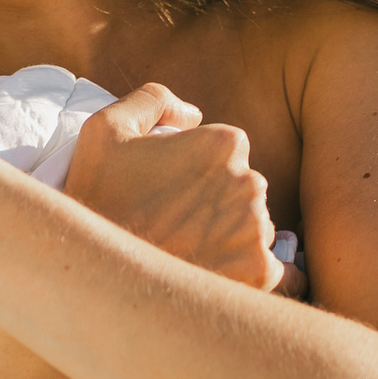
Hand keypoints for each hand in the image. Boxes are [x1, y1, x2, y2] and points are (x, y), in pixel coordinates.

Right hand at [63, 84, 300, 295]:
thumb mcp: (106, 128)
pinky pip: (283, 275)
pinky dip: (258, 276)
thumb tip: (193, 114)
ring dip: (233, 240)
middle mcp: (249, 183)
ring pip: (257, 230)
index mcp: (223, 144)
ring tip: (188, 254)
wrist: (94, 271)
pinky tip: (228, 278)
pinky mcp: (260, 274)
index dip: (200, 170)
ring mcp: (257, 230)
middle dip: (218, 205)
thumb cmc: (95, 197)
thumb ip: (154, 100)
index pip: (228, 152)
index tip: (173, 191)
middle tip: (177, 224)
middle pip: (244, 190)